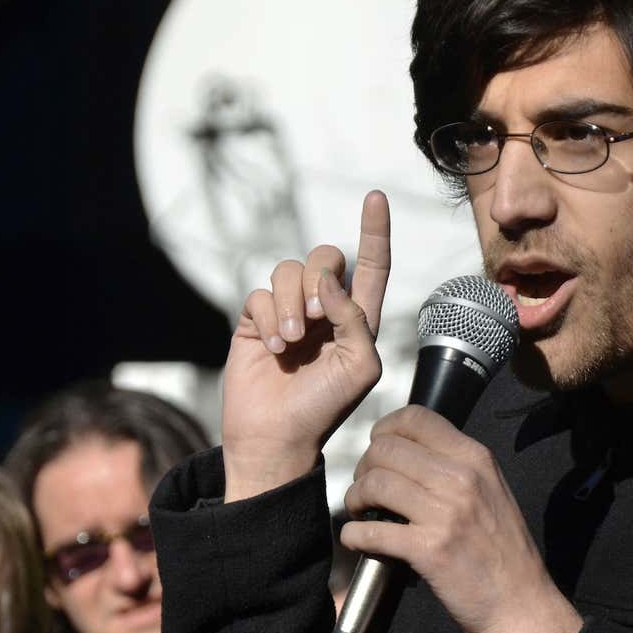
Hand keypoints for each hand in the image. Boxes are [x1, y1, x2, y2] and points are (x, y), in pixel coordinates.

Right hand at [220, 190, 391, 501]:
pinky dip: (268, 318)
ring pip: (288, 269)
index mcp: (358, 316)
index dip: (375, 230)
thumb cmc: (326, 407)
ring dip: (290, 303)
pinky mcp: (255, 320)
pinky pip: (260, 294)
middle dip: (318, 278)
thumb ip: (355, 317)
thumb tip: (328, 281)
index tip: (376, 197)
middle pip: (325, 255)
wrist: (278, 435)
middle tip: (314, 320)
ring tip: (291, 342)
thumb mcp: (361, 366)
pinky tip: (273, 349)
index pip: (372, 264)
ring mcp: (289, 311)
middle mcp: (324, 307)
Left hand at [341, 406, 583, 632]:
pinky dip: (354, 535)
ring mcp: (446, 513)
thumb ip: (456, 467)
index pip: (416, 418)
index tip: (376, 448)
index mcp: (476, 458)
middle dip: (364, 467)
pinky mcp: (430, 550)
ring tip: (360, 512)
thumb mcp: (491, 491)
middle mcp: (461, 477)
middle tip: (365, 489)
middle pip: (386, 449)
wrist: (522, 605)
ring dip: (355, 498)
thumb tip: (406, 452)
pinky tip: (356, 540)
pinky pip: (371, 531)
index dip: (384, 429)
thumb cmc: (503, 551)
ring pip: (374, 484)